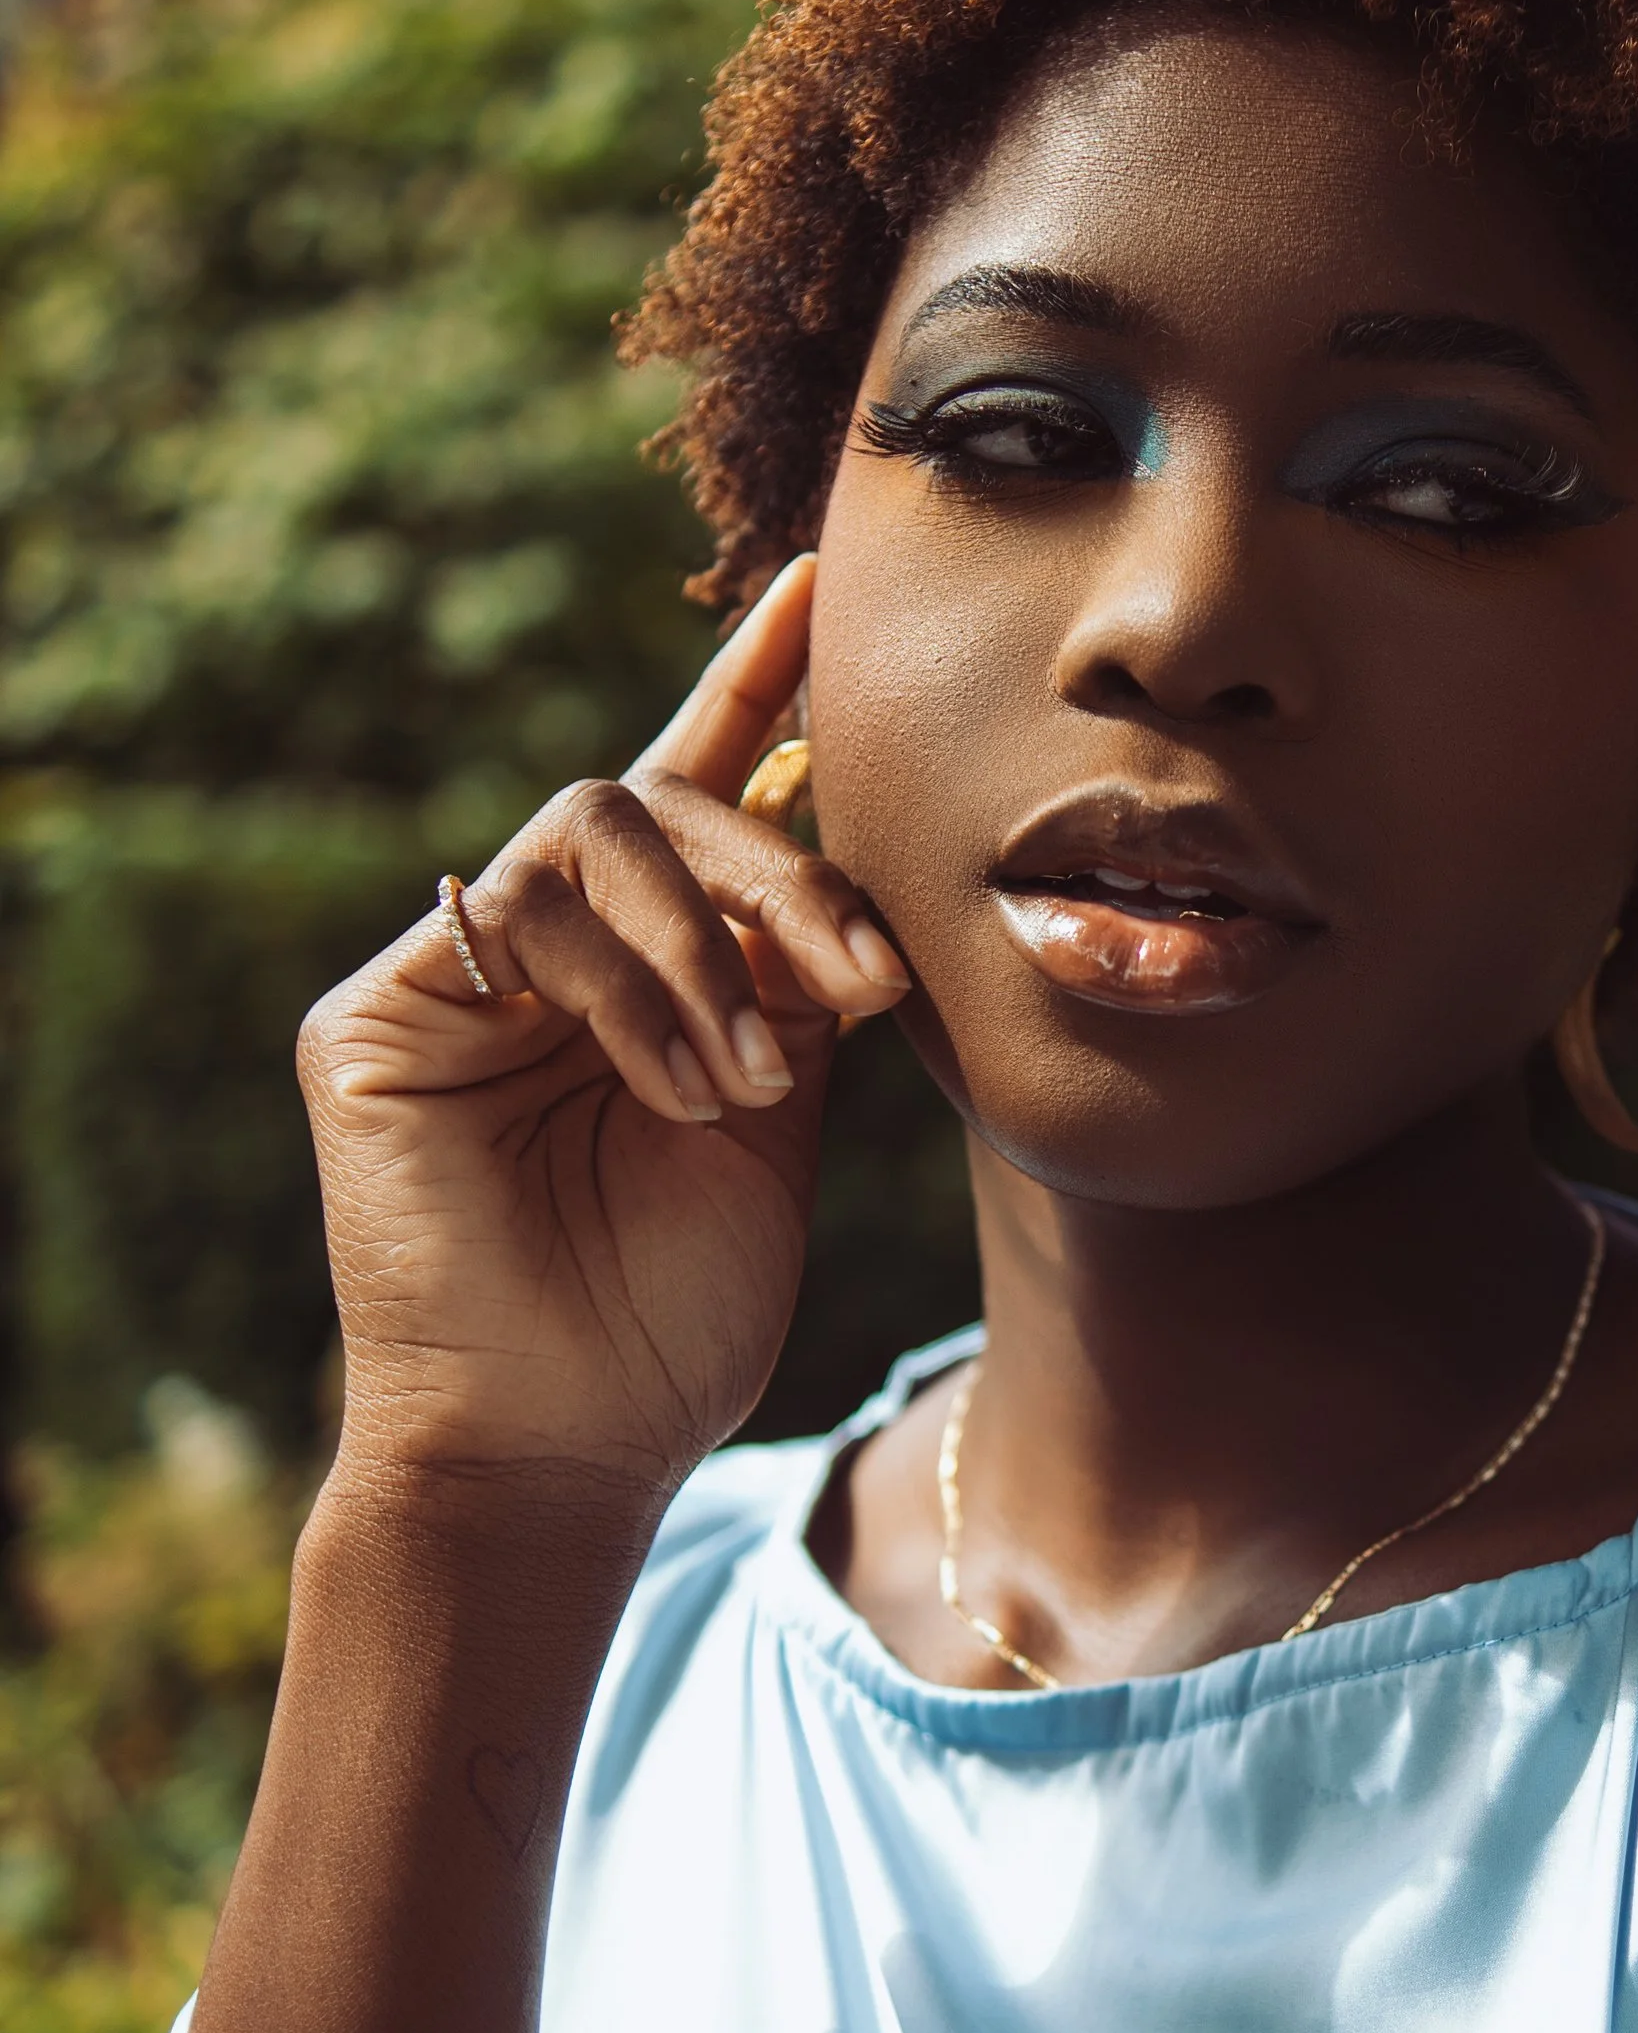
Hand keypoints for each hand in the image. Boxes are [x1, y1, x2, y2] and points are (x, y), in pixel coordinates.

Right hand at [298, 556, 909, 1506]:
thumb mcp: (777, 1114)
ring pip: (597, 826)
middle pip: (665, 803)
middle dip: (783, 875)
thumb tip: (832, 829)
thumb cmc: (675, 1307)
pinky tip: (672, 1088)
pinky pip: (522, 909)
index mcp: (651, 965)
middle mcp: (553, 949)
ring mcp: (463, 971)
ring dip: (703, 947)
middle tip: (860, 985)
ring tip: (745, 1082)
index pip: (700, 796)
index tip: (825, 589)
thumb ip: (792, 974)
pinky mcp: (383, 1009)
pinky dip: (626, 990)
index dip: (755, 688)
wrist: (573, 1443)